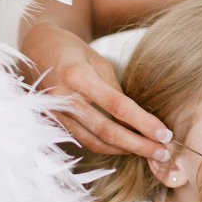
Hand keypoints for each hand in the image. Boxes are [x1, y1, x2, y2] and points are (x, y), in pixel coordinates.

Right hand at [20, 22, 171, 159]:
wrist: (36, 48)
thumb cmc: (74, 52)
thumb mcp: (98, 61)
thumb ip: (115, 91)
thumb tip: (139, 121)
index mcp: (77, 75)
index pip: (117, 105)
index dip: (143, 123)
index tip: (165, 134)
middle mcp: (63, 98)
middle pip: (106, 130)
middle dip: (138, 145)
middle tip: (163, 153)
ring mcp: (55, 114)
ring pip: (95, 142)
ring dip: (125, 151)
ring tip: (150, 153)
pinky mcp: (53, 124)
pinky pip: (84, 141)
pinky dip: (108, 147)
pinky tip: (127, 148)